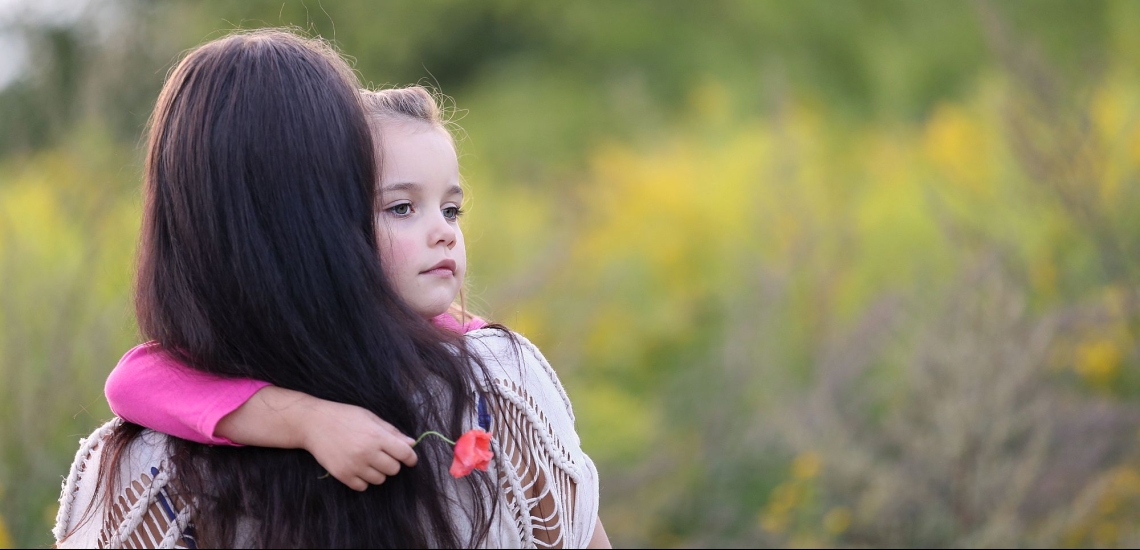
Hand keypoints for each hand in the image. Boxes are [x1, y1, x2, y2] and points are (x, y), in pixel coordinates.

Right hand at [300, 400, 418, 491]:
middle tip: (382, 455)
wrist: (313, 423)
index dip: (411, 458)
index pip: (405, 453)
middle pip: (394, 469)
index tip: (410, 459)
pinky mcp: (342, 475)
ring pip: (380, 480)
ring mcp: (354, 465)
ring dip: (378, 472)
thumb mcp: (370, 417)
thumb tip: (412, 443)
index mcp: (377, 436)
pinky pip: (363, 486)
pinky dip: (363, 480)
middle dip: (392, 463)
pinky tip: (357, 467)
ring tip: (368, 460)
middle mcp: (367, 452)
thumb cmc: (344, 417)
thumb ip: (392, 431)